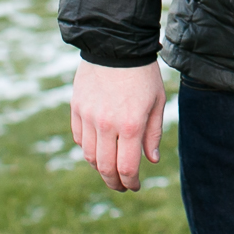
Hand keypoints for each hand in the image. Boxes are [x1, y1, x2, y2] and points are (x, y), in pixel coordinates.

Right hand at [69, 59, 166, 191]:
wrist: (116, 46)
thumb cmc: (143, 74)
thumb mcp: (157, 102)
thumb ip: (153, 133)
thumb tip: (150, 161)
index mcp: (131, 124)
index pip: (126, 167)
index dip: (130, 182)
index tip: (134, 186)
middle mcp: (107, 124)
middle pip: (105, 167)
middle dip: (114, 182)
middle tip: (122, 186)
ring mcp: (88, 117)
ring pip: (89, 155)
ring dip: (100, 168)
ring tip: (112, 169)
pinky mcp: (76, 109)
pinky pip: (79, 138)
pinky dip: (89, 149)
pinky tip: (99, 149)